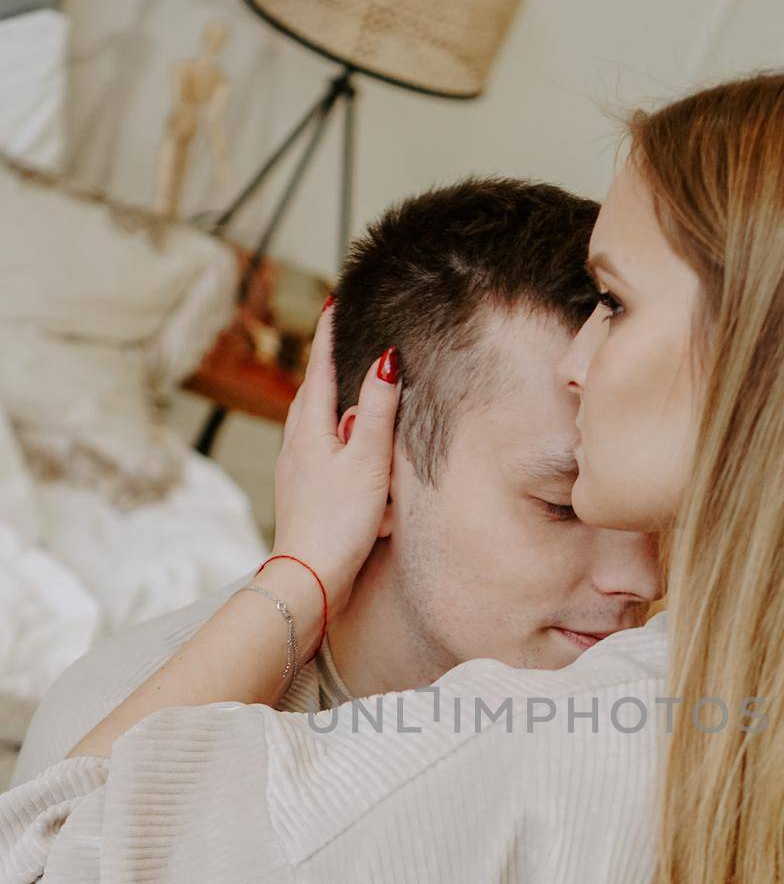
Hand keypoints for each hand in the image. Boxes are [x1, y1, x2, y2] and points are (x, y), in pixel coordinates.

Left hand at [271, 304, 400, 618]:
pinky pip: (320, 457)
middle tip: (337, 340)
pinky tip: (344, 456)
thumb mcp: (367, 460)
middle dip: (326, 367)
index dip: (329, 334)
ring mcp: (296, 473)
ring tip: (341, 391)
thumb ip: (378, 410)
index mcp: (310, 429)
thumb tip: (386, 359)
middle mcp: (297, 446)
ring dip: (329, 405)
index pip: (321, 369)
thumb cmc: (338, 523)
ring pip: (313, 426)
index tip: (334, 302)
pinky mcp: (304, 499)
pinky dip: (334, 443)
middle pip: (312, 395)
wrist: (308, 581)